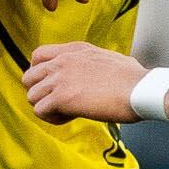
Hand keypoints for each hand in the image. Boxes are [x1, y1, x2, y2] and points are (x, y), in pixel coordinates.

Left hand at [23, 40, 143, 123]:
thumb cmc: (133, 78)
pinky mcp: (62, 97)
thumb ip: (92, 62)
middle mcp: (63, 61)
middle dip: (40, 92)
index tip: (51, 85)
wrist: (140, 89)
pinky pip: (40, 111)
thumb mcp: (108, 57)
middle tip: (57, 102)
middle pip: (28, 77)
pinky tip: (70, 118)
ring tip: (67, 112)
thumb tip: (98, 70)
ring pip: (32, 96)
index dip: (39, 73)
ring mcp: (60, 78)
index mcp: (74, 50)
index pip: (38, 55)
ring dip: (47, 107)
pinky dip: (52, 118)